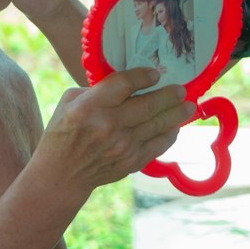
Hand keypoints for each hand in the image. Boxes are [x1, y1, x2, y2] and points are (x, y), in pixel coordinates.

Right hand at [39, 69, 190, 192]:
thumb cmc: (64, 132)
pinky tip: (175, 126)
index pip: (124, 84)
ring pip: (158, 125)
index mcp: (89, 106)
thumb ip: (98, 89)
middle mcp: (108, 126)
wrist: (62, 174)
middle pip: (148, 105)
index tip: (155, 74)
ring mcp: (122, 146)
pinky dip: (169, 134)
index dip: (143, 76)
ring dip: (176, 114)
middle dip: (169, 95)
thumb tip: (129, 82)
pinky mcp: (131, 162)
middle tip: (181, 89)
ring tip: (188, 105)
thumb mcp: (69, 101)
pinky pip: (158, 145)